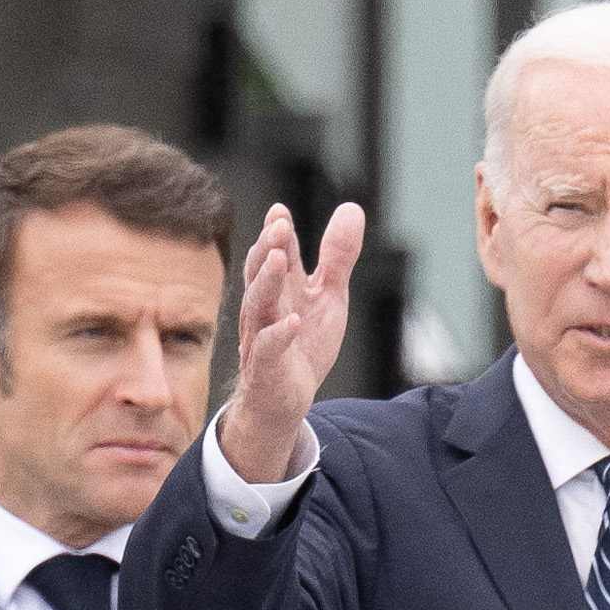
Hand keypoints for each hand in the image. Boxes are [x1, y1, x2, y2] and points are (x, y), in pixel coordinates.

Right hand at [219, 198, 365, 483]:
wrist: (283, 401)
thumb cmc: (301, 345)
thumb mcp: (327, 296)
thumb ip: (337, 256)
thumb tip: (351, 208)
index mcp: (280, 290)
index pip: (275, 255)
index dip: (276, 234)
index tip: (279, 211)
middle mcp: (265, 310)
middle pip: (261, 275)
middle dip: (268, 249)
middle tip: (278, 226)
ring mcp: (261, 338)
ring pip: (258, 306)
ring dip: (267, 282)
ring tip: (279, 258)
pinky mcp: (266, 369)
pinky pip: (267, 350)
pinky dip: (279, 335)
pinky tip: (292, 321)